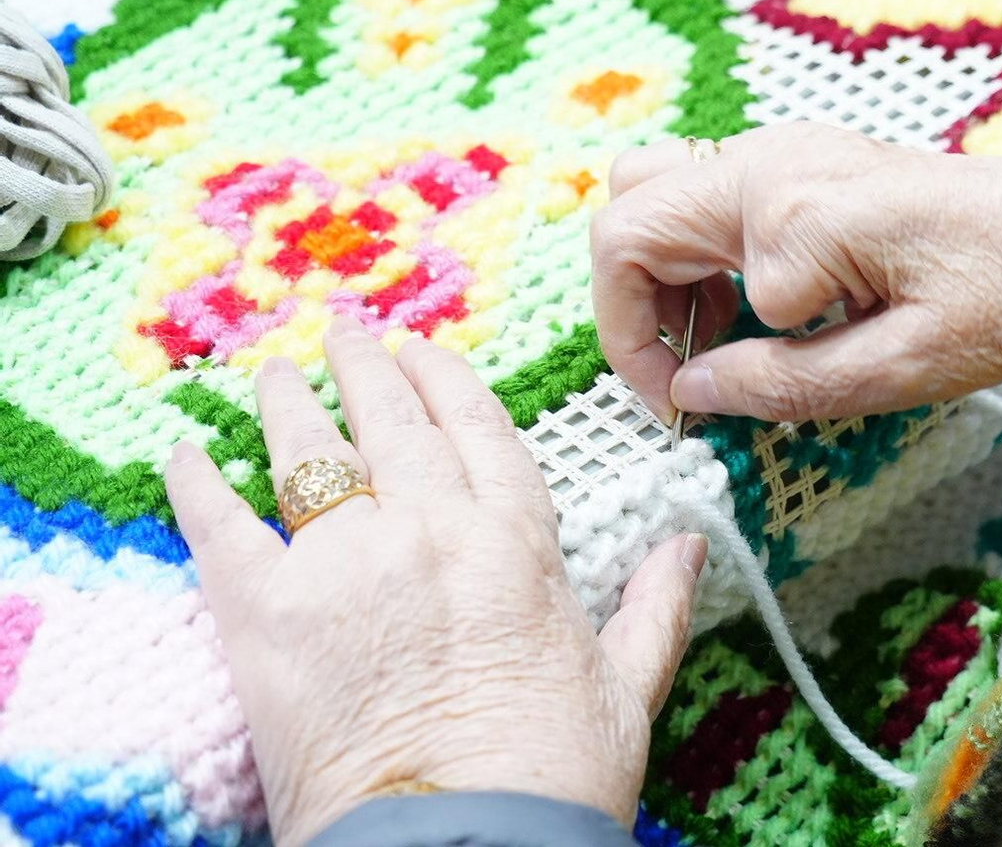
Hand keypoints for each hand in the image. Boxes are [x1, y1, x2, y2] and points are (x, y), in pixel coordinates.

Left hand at [165, 318, 705, 845]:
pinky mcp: (265, 615)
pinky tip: (185, 451)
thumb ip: (654, 606)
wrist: (461, 846)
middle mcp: (426, 528)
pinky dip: (197, 481)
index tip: (421, 346)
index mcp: (513, 538)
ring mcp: (341, 564)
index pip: (472, 423)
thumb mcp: (626, 687)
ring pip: (309, 451)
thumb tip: (692, 546)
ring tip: (274, 371)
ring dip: (288, 401)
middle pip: (388, 419)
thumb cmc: (550, 774)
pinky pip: (222, 524)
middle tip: (344, 331)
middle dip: (364, 365)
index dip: (442, 375)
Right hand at [590, 124, 1001, 422]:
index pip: (635, 257)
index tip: (684, 410)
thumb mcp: (896, 369)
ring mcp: (787, 151)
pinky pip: (709, 192)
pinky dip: (700, 253)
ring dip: (659, 272)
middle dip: (630, 299)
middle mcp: (771, 160)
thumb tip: (690, 394)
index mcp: (786, 208)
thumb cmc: (1001, 298)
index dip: (645, 349)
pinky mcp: (806, 161)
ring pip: (657, 190)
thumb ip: (780, 384)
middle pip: (628, 204)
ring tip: (716, 344)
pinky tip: (751, 310)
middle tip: (682, 374)